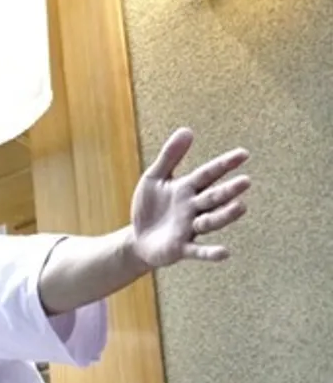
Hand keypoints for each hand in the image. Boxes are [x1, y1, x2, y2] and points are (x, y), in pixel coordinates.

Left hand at [129, 127, 249, 270]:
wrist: (137, 239)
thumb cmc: (150, 206)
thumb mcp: (154, 178)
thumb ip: (170, 156)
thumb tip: (187, 130)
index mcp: (188, 189)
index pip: (209, 174)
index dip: (224, 164)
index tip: (244, 154)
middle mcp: (194, 208)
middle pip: (213, 197)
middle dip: (228, 190)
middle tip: (245, 181)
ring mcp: (189, 229)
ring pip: (210, 221)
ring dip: (224, 215)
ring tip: (240, 207)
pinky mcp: (182, 248)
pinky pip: (198, 251)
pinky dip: (210, 253)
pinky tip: (225, 253)